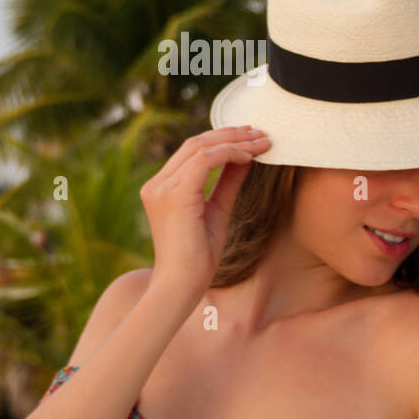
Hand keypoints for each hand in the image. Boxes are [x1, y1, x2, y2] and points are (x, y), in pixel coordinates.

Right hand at [140, 125, 270, 304]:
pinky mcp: (174, 195)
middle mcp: (157, 184)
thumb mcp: (217, 211)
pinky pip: (205, 161)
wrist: (181, 286)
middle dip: (231, 134)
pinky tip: (249, 158)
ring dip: (235, 140)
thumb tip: (246, 157)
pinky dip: (229, 154)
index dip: (222, 138)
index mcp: (161, 187)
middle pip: (195, 142)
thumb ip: (228, 183)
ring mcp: (162, 188)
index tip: (251, 138)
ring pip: (200, 147)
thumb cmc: (198, 257)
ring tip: (262, 142)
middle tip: (261, 133)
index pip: (192, 150)